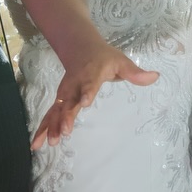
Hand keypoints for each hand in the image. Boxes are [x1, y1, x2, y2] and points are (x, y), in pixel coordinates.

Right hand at [32, 43, 158, 149]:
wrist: (79, 47)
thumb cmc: (104, 58)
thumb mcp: (121, 61)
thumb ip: (135, 72)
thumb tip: (155, 76)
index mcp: (91, 74)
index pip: (89, 84)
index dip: (87, 91)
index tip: (86, 102)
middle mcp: (74, 85)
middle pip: (68, 101)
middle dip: (65, 116)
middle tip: (64, 132)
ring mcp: (64, 93)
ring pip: (56, 110)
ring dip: (51, 126)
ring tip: (50, 142)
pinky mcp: (59, 101)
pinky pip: (50, 115)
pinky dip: (42, 128)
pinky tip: (36, 144)